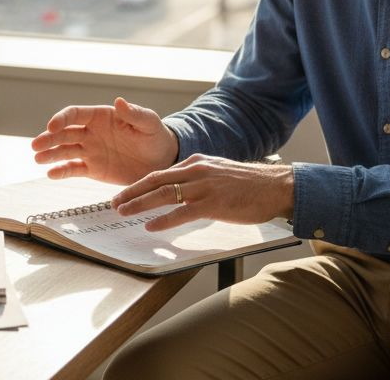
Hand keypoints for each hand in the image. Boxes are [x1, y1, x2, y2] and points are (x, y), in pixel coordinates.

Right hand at [32, 97, 178, 184]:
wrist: (162, 161)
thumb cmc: (156, 136)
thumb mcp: (149, 123)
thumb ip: (134, 114)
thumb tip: (119, 101)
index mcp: (101, 117)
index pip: (75, 114)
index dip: (61, 119)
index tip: (52, 127)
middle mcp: (91, 132)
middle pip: (64, 133)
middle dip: (49, 138)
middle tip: (36, 146)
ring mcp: (90, 151)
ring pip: (65, 151)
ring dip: (50, 154)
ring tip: (38, 159)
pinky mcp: (93, 169)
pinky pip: (73, 169)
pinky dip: (61, 171)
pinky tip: (51, 174)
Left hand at [111, 154, 293, 231]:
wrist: (275, 186)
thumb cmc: (250, 184)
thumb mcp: (218, 172)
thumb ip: (199, 177)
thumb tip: (182, 189)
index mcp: (196, 162)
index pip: (161, 172)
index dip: (140, 183)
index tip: (125, 193)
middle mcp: (196, 171)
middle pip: (155, 180)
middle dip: (131, 192)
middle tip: (114, 202)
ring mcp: (203, 187)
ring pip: (163, 194)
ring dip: (140, 204)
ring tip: (123, 212)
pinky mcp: (212, 203)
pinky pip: (181, 212)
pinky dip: (163, 219)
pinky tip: (151, 226)